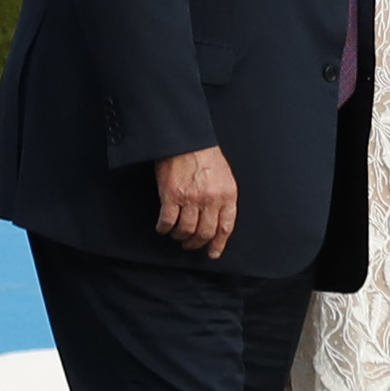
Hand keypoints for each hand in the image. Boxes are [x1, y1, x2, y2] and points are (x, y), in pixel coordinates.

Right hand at [154, 145, 237, 259]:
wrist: (184, 137)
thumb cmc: (204, 154)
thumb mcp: (223, 175)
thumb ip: (223, 197)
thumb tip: (218, 220)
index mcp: (227, 194)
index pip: (225, 227)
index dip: (218, 243)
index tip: (213, 252)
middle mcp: (210, 199)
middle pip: (205, 233)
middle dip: (197, 243)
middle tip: (190, 244)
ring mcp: (190, 198)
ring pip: (186, 230)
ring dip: (180, 236)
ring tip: (177, 234)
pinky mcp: (171, 196)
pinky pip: (167, 222)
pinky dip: (164, 228)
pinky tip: (163, 227)